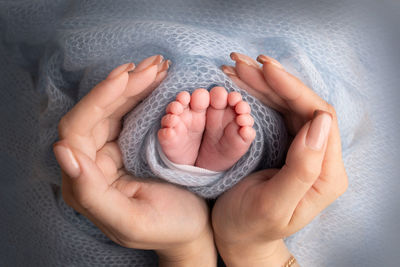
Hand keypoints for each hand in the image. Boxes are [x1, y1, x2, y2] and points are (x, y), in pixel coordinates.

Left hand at [53, 56, 215, 266]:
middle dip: (123, 85)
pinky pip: (129, 113)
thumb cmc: (167, 227)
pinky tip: (155, 79)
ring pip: (114, 108)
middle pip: (97, 112)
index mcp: (84, 183)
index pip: (77, 130)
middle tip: (153, 66)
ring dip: (134, 84)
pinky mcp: (127, 145)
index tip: (125, 77)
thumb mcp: (130, 220)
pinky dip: (142, 93)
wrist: (192, 229)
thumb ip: (91, 193)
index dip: (98, 100)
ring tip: (158, 66)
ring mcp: (109, 152)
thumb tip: (62, 149)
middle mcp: (91, 163)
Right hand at [212, 53, 347, 265]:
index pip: (319, 117)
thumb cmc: (250, 226)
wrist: (238, 238)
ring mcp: (303, 150)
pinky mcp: (286, 147)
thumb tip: (322, 122)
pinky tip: (242, 83)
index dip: (293, 89)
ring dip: (263, 83)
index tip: (265, 70)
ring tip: (237, 67)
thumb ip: (303, 168)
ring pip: (288, 105)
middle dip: (273, 80)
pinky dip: (258, 94)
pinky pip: (276, 113)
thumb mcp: (274, 204)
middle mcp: (319, 158)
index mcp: (325, 173)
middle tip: (243, 62)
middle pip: (303, 105)